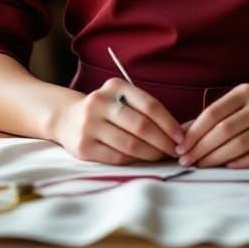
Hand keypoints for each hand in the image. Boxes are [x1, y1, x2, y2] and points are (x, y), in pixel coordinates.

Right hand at [52, 78, 185, 164]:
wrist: (67, 118)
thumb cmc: (106, 109)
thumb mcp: (121, 98)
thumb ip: (144, 109)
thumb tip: (177, 131)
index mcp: (115, 86)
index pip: (149, 105)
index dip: (169, 123)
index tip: (181, 137)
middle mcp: (100, 102)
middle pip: (141, 126)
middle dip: (163, 141)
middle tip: (175, 151)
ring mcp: (89, 125)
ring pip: (130, 144)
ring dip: (151, 154)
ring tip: (162, 157)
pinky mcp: (83, 146)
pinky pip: (116, 157)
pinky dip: (134, 161)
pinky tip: (143, 161)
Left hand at [174, 83, 248, 168]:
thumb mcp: (244, 105)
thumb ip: (217, 116)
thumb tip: (183, 131)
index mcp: (246, 92)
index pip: (213, 112)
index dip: (194, 131)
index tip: (180, 146)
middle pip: (224, 130)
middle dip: (201, 148)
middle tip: (186, 160)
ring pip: (239, 144)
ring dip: (216, 158)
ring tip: (201, 166)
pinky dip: (239, 163)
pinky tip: (226, 168)